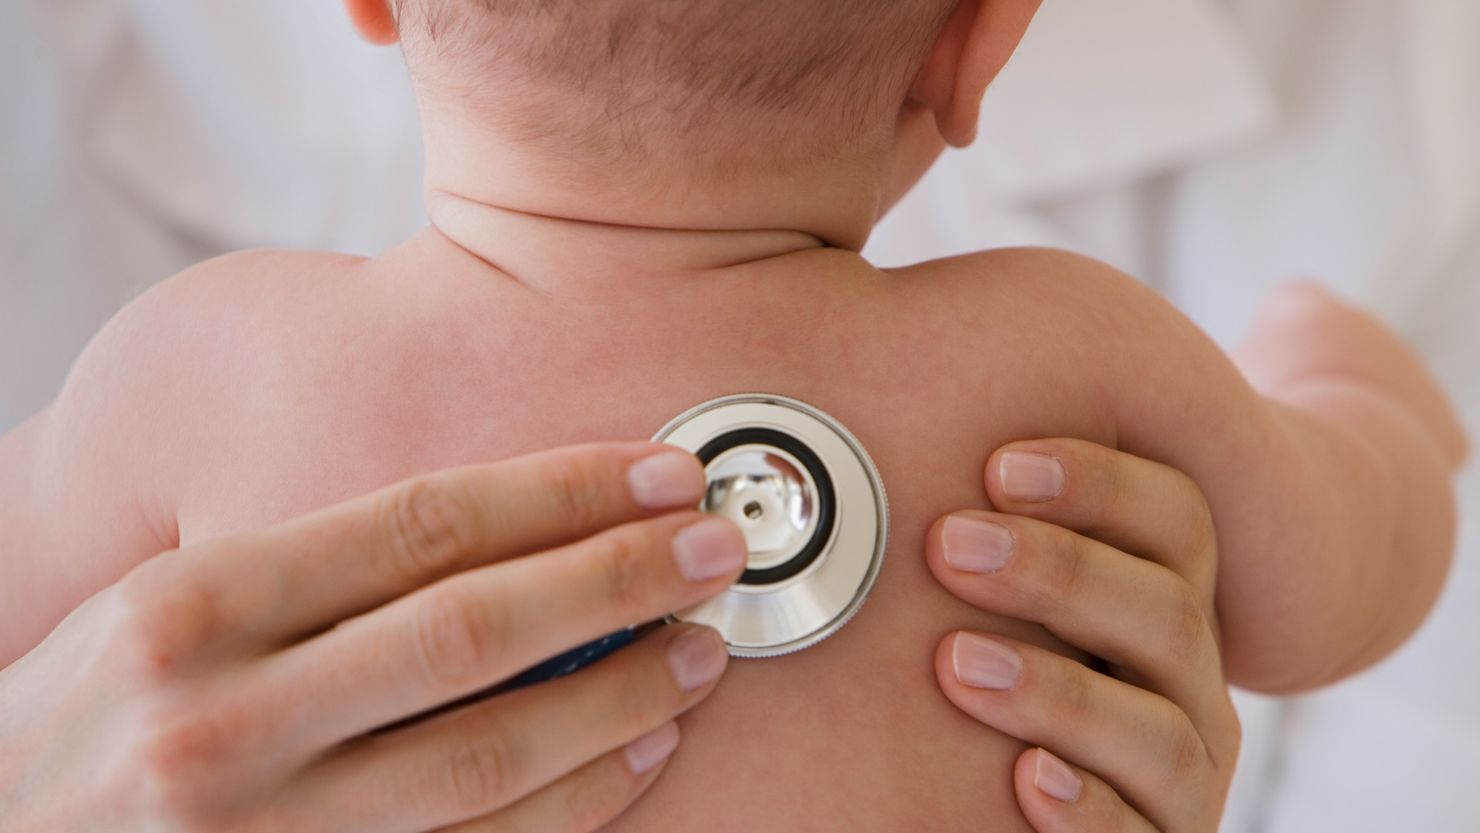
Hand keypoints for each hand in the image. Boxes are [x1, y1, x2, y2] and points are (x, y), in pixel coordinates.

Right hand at [0, 443, 744, 832]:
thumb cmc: (93, 713)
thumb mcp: (167, 606)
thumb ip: (316, 562)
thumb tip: (506, 515)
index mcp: (196, 604)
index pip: (420, 523)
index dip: (561, 491)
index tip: (660, 472)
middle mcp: (225, 716)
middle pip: (472, 630)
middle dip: (616, 579)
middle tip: (715, 548)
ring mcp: (269, 829)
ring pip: (488, 752)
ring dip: (619, 696)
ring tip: (701, 649)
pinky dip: (577, 803)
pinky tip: (642, 752)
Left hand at [925, 439, 1239, 831]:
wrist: (1051, 806)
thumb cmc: (1002, 665)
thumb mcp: (1009, 593)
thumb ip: (981, 527)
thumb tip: (865, 417)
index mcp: (1164, 595)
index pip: (1175, 518)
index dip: (1099, 483)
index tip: (997, 464)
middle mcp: (1188, 681)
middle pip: (1168, 609)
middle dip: (1059, 571)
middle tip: (950, 544)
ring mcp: (1182, 771)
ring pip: (1158, 729)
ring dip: (1057, 690)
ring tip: (956, 662)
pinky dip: (1086, 807)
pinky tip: (1027, 778)